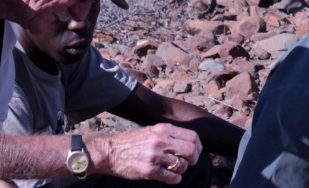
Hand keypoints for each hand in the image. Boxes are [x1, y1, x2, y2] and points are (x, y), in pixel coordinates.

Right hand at [87, 124, 201, 183]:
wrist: (109, 152)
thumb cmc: (131, 141)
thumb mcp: (152, 130)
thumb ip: (169, 134)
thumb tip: (187, 142)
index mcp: (164, 129)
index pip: (192, 136)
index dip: (198, 146)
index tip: (196, 152)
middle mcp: (161, 141)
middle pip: (191, 150)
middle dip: (194, 158)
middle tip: (190, 163)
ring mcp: (155, 156)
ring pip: (181, 165)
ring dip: (182, 169)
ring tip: (176, 169)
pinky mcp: (148, 170)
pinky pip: (170, 177)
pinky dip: (175, 179)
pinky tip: (173, 178)